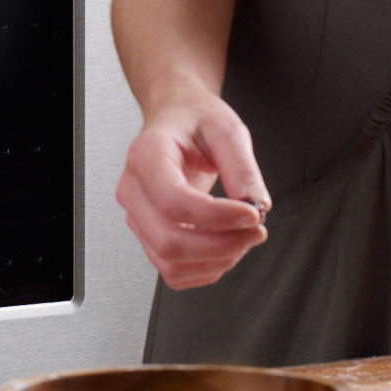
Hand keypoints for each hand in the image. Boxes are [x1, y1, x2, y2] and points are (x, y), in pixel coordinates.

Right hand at [116, 86, 271, 289]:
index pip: (174, 202)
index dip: (218, 217)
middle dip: (222, 246)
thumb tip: (256, 205)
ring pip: (171, 264)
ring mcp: (138, 217)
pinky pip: (174, 272)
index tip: (253, 214)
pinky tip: (227, 246)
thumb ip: (243, 167)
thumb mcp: (227, 130)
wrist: (177, 118)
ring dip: (217, 261)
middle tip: (256, 230)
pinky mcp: (149, 235)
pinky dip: (207, 269)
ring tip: (244, 237)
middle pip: (169, 242)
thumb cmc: (195, 121)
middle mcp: (134, 190)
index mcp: (147, 156)